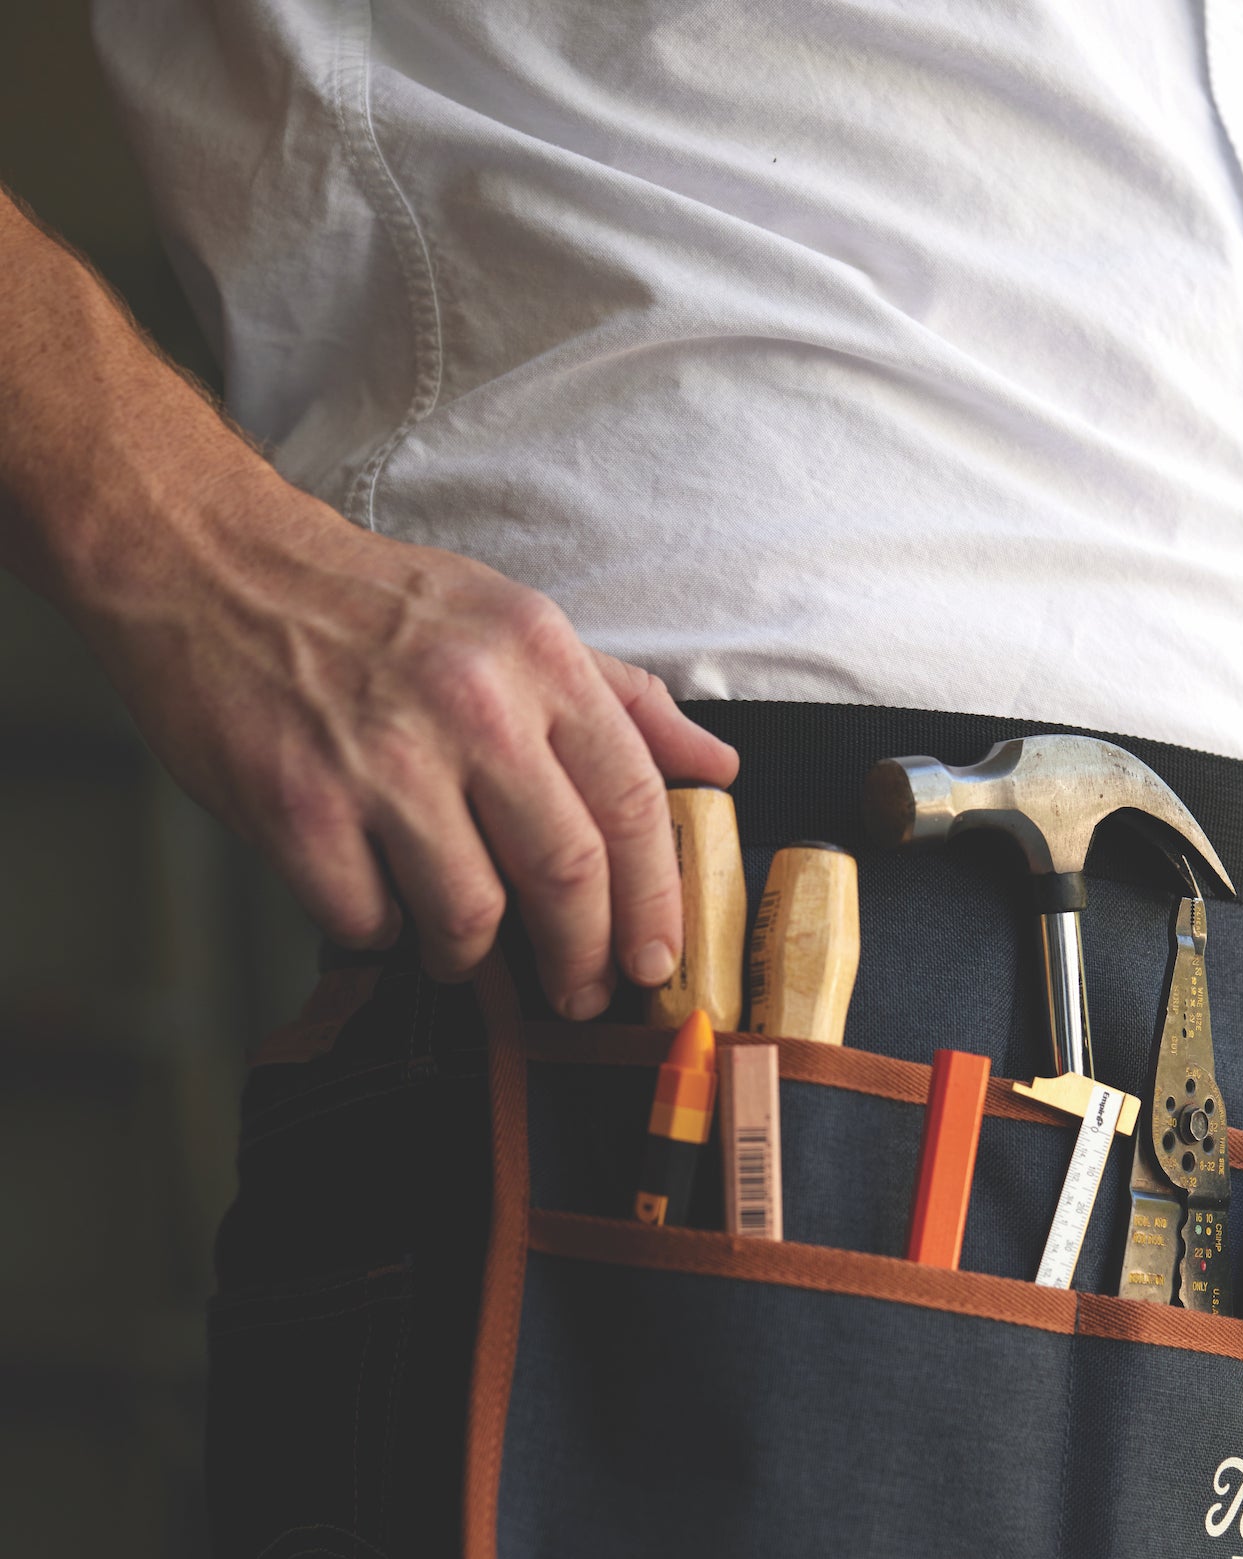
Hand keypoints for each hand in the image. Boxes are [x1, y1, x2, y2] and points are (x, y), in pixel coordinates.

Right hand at [82, 474, 738, 1016]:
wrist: (213, 564)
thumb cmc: (370, 604)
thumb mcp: (510, 620)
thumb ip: (619, 698)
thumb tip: (714, 764)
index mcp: (535, 655)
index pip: (630, 801)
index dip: (655, 899)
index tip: (656, 959)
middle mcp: (470, 703)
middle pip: (566, 872)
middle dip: (583, 958)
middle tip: (579, 994)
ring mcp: (379, 758)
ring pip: (470, 914)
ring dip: (470, 952)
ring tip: (457, 940)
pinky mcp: (297, 805)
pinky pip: (367, 920)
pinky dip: (377, 930)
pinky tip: (371, 895)